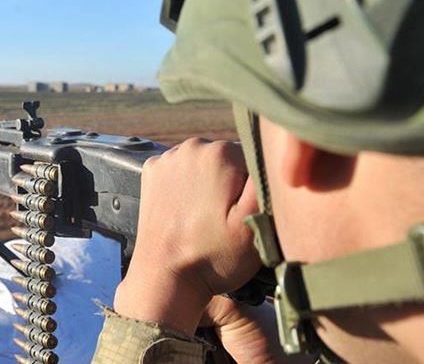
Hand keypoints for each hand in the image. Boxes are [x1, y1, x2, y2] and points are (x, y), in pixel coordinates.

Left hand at [113, 138, 260, 334]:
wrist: (165, 278)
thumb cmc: (214, 256)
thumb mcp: (255, 221)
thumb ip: (266, 180)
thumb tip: (271, 151)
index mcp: (221, 152)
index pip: (256, 157)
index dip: (257, 187)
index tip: (248, 213)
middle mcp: (192, 146)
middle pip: (229, 157)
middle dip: (233, 183)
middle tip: (226, 219)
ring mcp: (167, 158)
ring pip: (205, 163)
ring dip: (210, 183)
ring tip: (207, 217)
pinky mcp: (151, 172)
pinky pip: (180, 169)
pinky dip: (186, 185)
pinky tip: (188, 211)